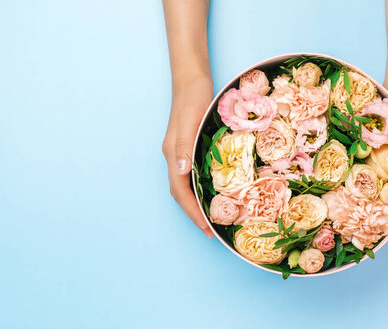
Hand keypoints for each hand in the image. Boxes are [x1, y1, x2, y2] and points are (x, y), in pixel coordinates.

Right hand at [162, 76, 214, 237]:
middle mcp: (175, 157)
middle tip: (211, 231)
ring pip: (186, 185)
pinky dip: (201, 188)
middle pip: (181, 193)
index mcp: (173, 154)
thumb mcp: (190, 120)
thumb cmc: (193, 97)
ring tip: (213, 218)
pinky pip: (193, 174)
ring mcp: (181, 152)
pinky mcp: (190, 146)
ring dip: (197, 204)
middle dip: (194, 214)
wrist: (192, 79)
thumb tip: (180, 170)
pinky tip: (215, 191)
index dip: (192, 212)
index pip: (180, 191)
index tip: (206, 228)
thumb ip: (184, 145)